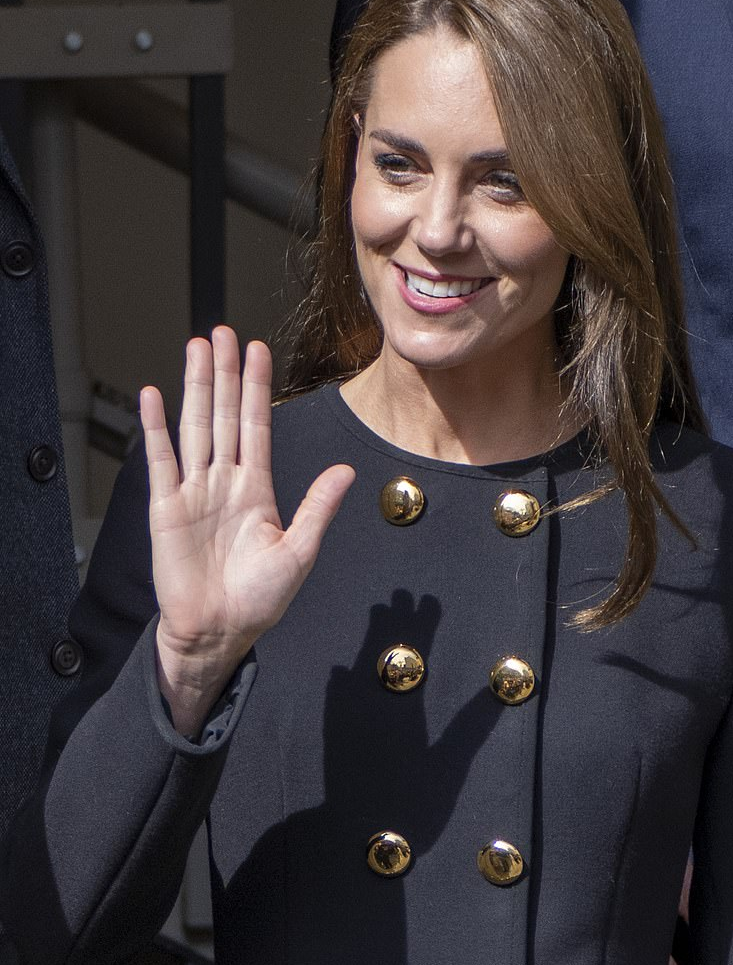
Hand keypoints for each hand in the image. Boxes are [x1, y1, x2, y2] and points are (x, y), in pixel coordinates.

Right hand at [140, 326, 353, 735]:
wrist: (219, 632)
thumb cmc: (259, 600)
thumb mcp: (298, 552)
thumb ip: (318, 508)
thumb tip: (346, 471)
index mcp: (256, 490)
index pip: (257, 426)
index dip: (257, 388)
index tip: (259, 350)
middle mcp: (224, 483)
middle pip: (225, 415)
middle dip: (226, 373)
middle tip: (224, 331)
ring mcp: (193, 492)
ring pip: (196, 427)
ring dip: (195, 386)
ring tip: (196, 347)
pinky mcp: (166, 508)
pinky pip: (160, 459)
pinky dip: (156, 427)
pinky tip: (154, 395)